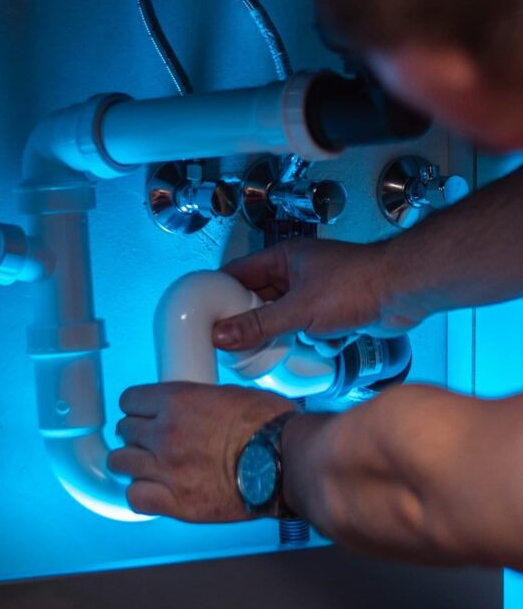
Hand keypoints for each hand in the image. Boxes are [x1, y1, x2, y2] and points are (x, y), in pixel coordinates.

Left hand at [107, 382, 293, 520]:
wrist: (285, 461)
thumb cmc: (268, 425)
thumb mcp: (228, 393)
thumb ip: (197, 400)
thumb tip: (191, 406)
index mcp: (177, 400)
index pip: (130, 399)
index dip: (137, 406)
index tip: (143, 412)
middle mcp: (164, 433)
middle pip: (125, 431)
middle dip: (136, 433)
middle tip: (150, 439)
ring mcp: (167, 469)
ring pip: (121, 463)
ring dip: (133, 462)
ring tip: (147, 464)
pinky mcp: (177, 503)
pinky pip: (135, 498)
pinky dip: (141, 494)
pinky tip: (153, 490)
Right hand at [213, 238, 423, 352]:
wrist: (402, 291)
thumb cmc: (354, 285)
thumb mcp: (298, 310)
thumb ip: (259, 325)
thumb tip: (222, 335)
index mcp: (282, 258)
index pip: (238, 273)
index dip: (220, 294)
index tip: (205, 317)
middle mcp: (295, 271)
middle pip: (259, 298)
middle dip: (251, 322)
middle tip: (234, 344)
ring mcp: (314, 290)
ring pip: (283, 316)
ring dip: (282, 334)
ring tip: (274, 350)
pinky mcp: (332, 309)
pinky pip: (307, 327)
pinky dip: (309, 339)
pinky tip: (316, 346)